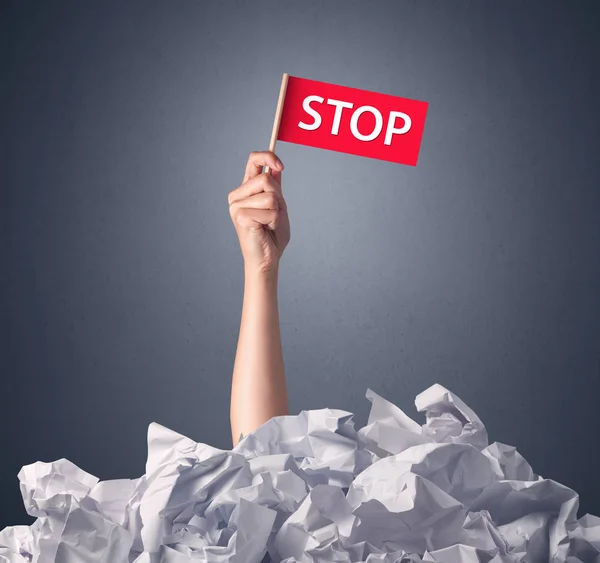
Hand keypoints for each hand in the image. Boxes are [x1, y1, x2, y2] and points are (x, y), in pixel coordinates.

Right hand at [228, 151, 290, 274]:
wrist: (267, 258)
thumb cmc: (272, 235)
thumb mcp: (278, 206)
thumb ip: (275, 187)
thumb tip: (276, 167)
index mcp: (246, 190)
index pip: (253, 160)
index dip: (268, 157)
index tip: (281, 166)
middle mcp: (237, 196)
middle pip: (266, 179)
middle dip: (278, 198)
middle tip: (273, 216)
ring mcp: (236, 206)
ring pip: (270, 196)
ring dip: (276, 213)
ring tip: (268, 224)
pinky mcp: (241, 216)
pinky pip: (270, 211)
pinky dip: (274, 221)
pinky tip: (265, 230)